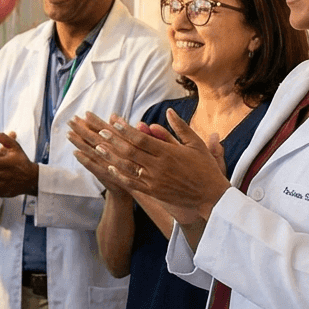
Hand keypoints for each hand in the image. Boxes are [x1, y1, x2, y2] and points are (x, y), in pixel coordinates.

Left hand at [69, 111, 231, 224]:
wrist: (211, 197)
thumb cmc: (206, 168)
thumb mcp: (196, 144)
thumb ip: (180, 127)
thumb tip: (168, 111)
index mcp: (168, 153)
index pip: (141, 139)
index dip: (125, 130)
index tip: (113, 122)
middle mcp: (158, 166)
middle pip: (130, 151)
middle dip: (113, 140)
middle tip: (99, 130)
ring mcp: (154, 181)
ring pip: (127, 167)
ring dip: (110, 156)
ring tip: (97, 146)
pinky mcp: (153, 192)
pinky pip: (132, 183)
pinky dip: (119, 174)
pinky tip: (109, 167)